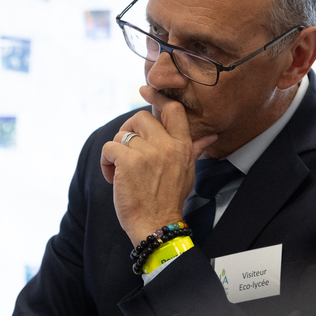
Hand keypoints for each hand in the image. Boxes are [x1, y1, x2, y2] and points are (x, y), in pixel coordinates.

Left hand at [100, 86, 217, 244]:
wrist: (157, 225)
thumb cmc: (169, 200)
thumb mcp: (188, 172)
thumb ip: (195, 149)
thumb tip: (209, 137)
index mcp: (182, 145)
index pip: (172, 109)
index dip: (156, 97)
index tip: (145, 91)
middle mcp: (166, 145)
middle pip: (140, 117)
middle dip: (128, 131)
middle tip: (126, 151)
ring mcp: (147, 153)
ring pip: (122, 135)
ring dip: (116, 152)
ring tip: (120, 171)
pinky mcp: (128, 162)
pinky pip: (109, 148)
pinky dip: (106, 162)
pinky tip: (112, 176)